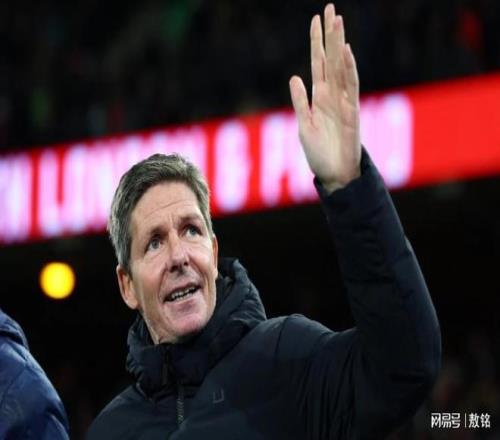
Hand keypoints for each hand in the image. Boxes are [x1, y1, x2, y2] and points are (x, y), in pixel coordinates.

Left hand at [289, 3, 360, 192]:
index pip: (318, 63)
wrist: (334, 174)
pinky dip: (348, 69)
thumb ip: (300, 102)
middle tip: (330, 8)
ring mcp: (344, 101)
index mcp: (319, 97)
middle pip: (331, 59)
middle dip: (330, 34)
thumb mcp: (304, 126)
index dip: (317, 42)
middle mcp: (332, 95)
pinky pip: (351, 87)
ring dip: (339, 45)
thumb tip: (295, 77)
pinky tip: (344, 52)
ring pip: (341, 67)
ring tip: (337, 21)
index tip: (315, 19)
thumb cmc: (319, 154)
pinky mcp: (352, 112)